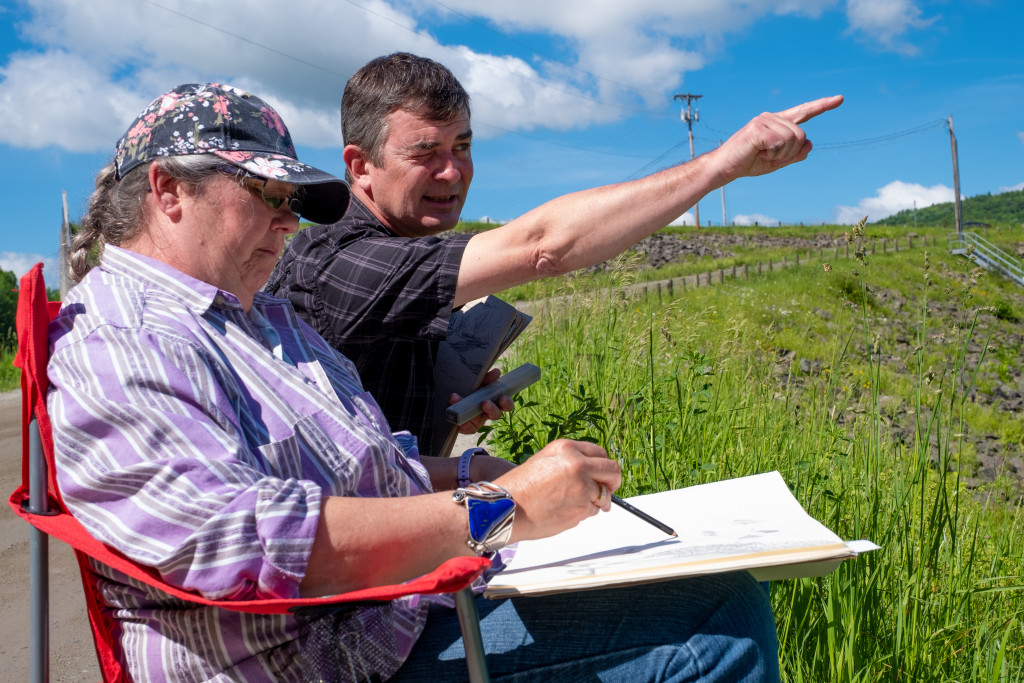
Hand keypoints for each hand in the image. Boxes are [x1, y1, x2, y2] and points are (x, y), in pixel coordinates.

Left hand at [450, 367, 514, 433]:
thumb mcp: (478, 383)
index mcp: (494, 402)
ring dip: (470, 411)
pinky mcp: (467, 427)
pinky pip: (465, 425)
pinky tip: (452, 402)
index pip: (506, 405)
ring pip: (479, 421)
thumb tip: (497, 372)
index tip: (502, 398)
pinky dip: (458, 412)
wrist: (453, 401)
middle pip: (496, 415)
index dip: (506, 403)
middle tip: (485, 403)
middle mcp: (488, 413)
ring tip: (459, 399)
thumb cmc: (469, 391)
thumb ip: (487, 378)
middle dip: (492, 409)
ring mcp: (477, 421)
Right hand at [495, 439, 620, 542]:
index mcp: (567, 448)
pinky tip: (562, 511)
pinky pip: (592, 512)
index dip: (603, 467)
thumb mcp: (545, 460)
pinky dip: (582, 514)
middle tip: (606, 491)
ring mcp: (582, 487)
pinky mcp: (582, 508)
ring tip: (569, 504)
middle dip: (612, 483)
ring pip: (603, 496)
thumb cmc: (520, 487)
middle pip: (613, 471)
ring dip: (593, 502)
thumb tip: (595, 473)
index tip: (602, 475)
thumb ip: (571, 462)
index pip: (601, 454)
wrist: (504, 508)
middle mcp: (578, 464)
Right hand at [712, 95, 843, 181]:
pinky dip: (771, 154)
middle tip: (767, 157)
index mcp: (777, 123)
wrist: (724, 168)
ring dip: (780, 155)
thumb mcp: (777, 161)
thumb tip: (810, 144)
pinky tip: (757, 152)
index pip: (803, 112)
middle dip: (789, 154)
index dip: (822, 106)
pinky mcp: (758, 127)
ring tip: (761, 154)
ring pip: (793, 139)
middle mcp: (772, 117)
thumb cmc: (748, 163)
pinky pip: (780, 143)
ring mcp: (764, 120)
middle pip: (801, 135)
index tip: (840, 99)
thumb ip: (795, 154)